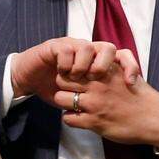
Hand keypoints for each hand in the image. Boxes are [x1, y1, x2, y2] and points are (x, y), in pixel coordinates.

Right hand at [11, 38, 140, 103]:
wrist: (28, 79)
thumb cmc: (56, 89)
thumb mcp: (80, 96)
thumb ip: (97, 98)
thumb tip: (119, 112)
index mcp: (97, 61)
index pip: (122, 56)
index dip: (130, 66)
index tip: (131, 83)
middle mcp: (87, 51)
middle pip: (108, 47)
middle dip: (106, 64)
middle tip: (97, 79)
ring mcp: (71, 46)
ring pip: (88, 46)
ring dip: (84, 65)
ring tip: (77, 78)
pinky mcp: (55, 46)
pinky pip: (67, 49)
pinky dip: (67, 63)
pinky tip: (63, 73)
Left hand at [52, 68, 158, 147]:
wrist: (157, 119)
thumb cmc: (141, 96)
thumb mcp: (126, 72)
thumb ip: (108, 66)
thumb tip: (93, 63)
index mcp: (105, 71)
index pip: (73, 64)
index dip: (70, 71)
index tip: (75, 78)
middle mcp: (97, 85)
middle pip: (61, 80)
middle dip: (63, 86)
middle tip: (71, 92)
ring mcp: (94, 104)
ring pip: (60, 99)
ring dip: (65, 103)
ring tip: (75, 106)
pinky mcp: (94, 122)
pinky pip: (68, 119)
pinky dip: (71, 119)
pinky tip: (81, 119)